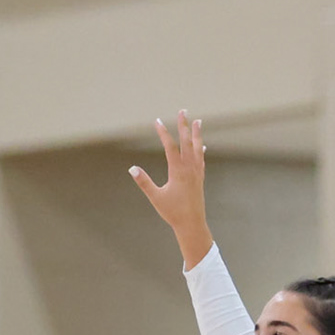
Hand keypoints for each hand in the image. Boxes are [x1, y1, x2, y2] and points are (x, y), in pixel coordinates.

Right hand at [131, 110, 212, 268]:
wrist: (192, 224)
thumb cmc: (173, 212)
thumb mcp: (155, 197)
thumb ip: (144, 182)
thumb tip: (132, 169)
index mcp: (178, 171)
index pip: (170, 147)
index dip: (163, 133)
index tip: (157, 121)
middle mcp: (190, 168)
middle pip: (186, 142)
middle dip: (184, 126)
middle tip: (183, 111)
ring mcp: (197, 172)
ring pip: (197, 148)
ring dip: (197, 134)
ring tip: (198, 121)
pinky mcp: (200, 178)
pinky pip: (201, 159)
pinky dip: (200, 150)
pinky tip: (201, 147)